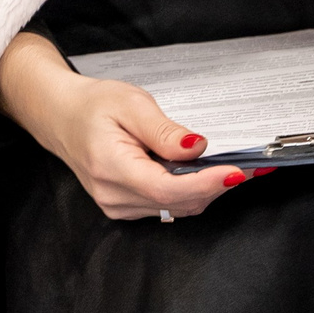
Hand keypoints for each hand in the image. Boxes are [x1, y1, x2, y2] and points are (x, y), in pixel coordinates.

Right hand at [0, 32, 267, 220]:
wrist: (61, 117)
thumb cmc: (93, 105)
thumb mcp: (130, 104)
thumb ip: (164, 130)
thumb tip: (197, 148)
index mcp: (112, 168)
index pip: (167, 188)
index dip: (206, 183)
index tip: (237, 171)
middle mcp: (115, 197)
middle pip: (178, 203)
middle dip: (217, 186)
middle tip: (252, 166)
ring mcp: (119, 207)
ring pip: (176, 209)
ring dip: (208, 191)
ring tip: (236, 167)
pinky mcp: (125, 208)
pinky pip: (167, 207)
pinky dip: (191, 193)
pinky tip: (207, 174)